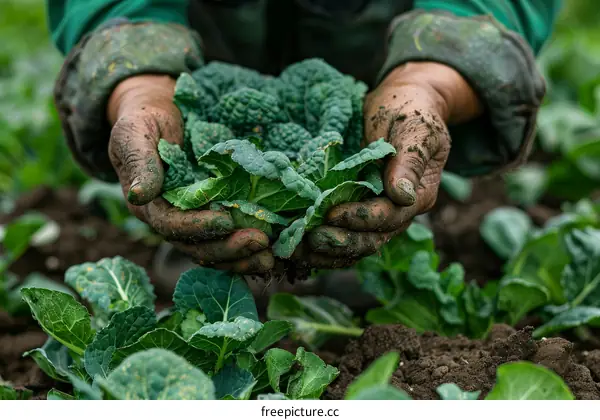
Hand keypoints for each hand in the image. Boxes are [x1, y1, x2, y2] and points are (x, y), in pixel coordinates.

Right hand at [107, 75, 273, 272]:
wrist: (163, 113)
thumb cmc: (145, 120)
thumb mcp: (134, 134)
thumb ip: (139, 163)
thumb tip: (138, 195)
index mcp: (148, 204)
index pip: (170, 225)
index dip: (196, 227)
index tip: (225, 222)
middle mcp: (170, 219)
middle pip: (196, 246)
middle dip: (227, 248)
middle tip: (260, 242)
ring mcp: (193, 220)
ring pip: (214, 249)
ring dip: (241, 257)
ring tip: (269, 257)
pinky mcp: (213, 214)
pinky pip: (228, 238)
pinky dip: (247, 249)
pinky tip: (270, 250)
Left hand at [302, 62, 483, 267]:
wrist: (400, 101)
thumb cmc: (410, 109)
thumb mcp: (415, 128)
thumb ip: (410, 162)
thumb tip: (402, 195)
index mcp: (418, 194)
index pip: (391, 217)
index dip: (362, 218)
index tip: (333, 214)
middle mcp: (400, 211)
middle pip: (372, 238)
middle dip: (341, 242)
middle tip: (309, 239)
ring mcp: (379, 212)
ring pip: (356, 243)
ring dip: (327, 250)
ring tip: (297, 250)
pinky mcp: (360, 208)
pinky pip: (344, 234)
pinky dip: (324, 244)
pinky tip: (299, 246)